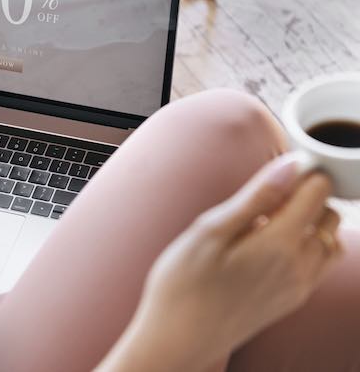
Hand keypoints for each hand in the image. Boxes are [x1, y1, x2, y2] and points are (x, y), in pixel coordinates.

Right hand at [98, 155, 342, 371]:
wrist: (176, 341)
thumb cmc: (181, 286)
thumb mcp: (208, 231)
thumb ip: (255, 197)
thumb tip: (292, 166)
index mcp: (279, 244)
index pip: (317, 192)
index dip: (301, 173)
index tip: (274, 173)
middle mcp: (299, 267)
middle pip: (330, 214)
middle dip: (307, 196)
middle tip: (264, 196)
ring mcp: (298, 287)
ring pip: (330, 241)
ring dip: (310, 222)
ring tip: (266, 221)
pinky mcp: (290, 301)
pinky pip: (318, 265)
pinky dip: (307, 246)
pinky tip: (268, 247)